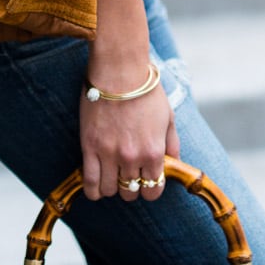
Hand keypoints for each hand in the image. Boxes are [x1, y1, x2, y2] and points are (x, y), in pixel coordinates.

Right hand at [79, 77, 180, 202]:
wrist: (119, 72)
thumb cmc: (146, 91)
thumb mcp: (168, 117)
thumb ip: (172, 144)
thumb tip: (174, 163)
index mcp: (154, 152)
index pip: (153, 190)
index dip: (151, 188)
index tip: (146, 180)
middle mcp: (132, 158)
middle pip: (131, 192)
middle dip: (131, 187)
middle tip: (128, 174)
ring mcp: (109, 154)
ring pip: (109, 191)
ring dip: (112, 187)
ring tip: (112, 176)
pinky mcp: (90, 148)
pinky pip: (90, 183)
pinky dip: (93, 190)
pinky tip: (96, 187)